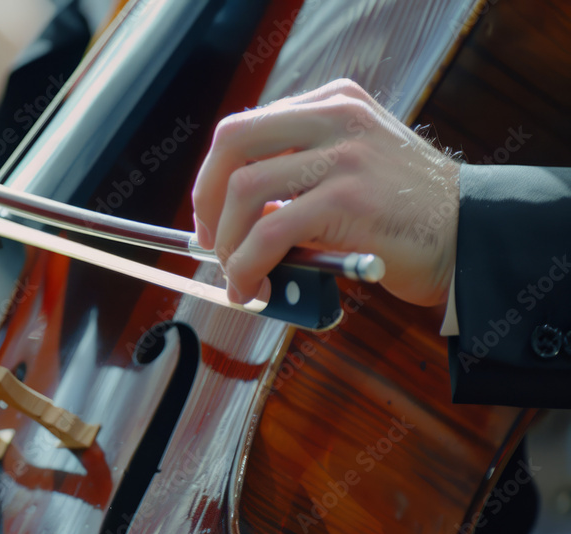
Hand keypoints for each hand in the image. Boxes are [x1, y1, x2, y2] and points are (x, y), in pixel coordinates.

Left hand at [191, 79, 459, 307]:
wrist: (469, 236)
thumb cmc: (402, 214)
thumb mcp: (348, 171)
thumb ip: (297, 177)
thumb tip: (227, 221)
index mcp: (332, 103)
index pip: (244, 129)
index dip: (212, 177)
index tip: (209, 217)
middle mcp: (335, 117)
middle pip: (233, 144)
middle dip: (205, 201)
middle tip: (210, 244)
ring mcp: (343, 156)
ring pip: (244, 191)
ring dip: (228, 245)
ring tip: (237, 276)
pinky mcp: (348, 200)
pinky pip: (271, 234)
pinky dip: (248, 267)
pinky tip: (253, 288)